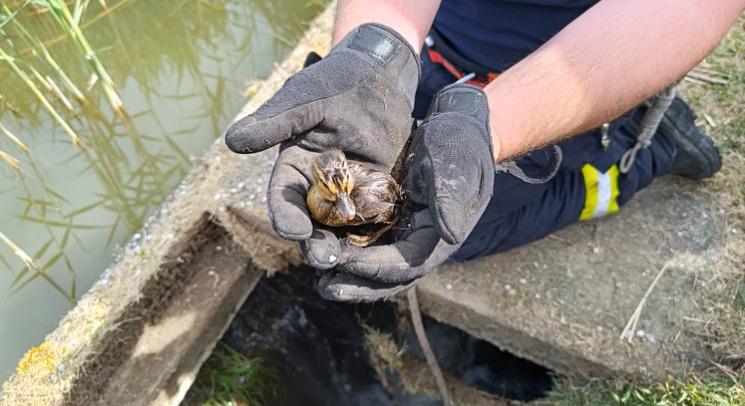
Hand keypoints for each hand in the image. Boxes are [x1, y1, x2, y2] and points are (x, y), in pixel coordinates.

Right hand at [225, 24, 419, 258]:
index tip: (293, 231)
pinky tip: (380, 249)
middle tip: (323, 259)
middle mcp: (316, 186)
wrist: (378, 76)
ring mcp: (347, 192)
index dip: (285, 215)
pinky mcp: (375, 193)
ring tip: (348, 263)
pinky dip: (374, 233)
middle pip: (310, 221)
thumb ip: (274, 122)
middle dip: (314, 242)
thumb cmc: (334, 82)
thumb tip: (232, 142)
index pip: (282, 197)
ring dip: (342, 246)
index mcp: (292, 166)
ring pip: (340, 227)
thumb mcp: (303, 100)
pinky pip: (373, 218)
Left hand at [314, 84, 495, 301]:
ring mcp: (401, 233)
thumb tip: (450, 236)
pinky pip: (364, 243)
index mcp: (437, 235)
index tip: (346, 262)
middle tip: (327, 287)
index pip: (406, 264)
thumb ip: (450, 199)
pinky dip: (344, 250)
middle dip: (358, 283)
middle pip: (388, 276)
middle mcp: (419, 241)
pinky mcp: (386, 220)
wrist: (454, 126)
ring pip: (373, 265)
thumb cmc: (456, 144)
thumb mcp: (455, 166)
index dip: (376, 268)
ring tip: (320, 280)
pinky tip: (320, 248)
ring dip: (348, 274)